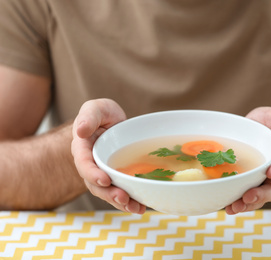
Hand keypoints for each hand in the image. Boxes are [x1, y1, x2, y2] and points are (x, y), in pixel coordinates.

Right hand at [71, 98, 145, 213]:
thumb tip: (81, 131)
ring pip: (108, 192)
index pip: (84, 163)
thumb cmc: (102, 115)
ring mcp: (104, 174)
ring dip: (121, 202)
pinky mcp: (116, 179)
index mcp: (83, 149)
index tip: (104, 179)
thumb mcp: (96, 109)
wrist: (112, 123)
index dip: (92, 173)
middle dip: (109, 193)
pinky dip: (130, 201)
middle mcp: (91, 165)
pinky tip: (142, 207)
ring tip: (135, 208)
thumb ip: (89, 116)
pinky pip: (121, 192)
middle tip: (123, 198)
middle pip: (96, 184)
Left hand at [225, 107, 270, 213]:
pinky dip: (235, 202)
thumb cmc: (267, 122)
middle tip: (248, 197)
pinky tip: (226, 207)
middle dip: (261, 195)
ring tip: (234, 208)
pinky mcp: (244, 183)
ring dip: (247, 204)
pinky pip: (242, 195)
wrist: (251, 128)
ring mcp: (258, 180)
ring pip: (257, 197)